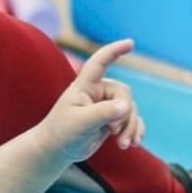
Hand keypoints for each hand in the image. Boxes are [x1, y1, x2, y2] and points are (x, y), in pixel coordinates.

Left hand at [45, 38, 144, 161]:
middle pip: (124, 94)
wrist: (57, 150)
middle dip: (125, 114)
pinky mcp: (111, 120)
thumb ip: (103, 113)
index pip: (100, 62)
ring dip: (131, 127)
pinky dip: (135, 131)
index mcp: (85, 86)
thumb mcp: (81, 122)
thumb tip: (126, 106)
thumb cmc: (62, 132)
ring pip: (131, 109)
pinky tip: (133, 143)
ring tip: (123, 145)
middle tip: (112, 131)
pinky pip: (132, 120)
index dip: (114, 51)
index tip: (130, 43)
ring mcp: (105, 106)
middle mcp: (97, 92)